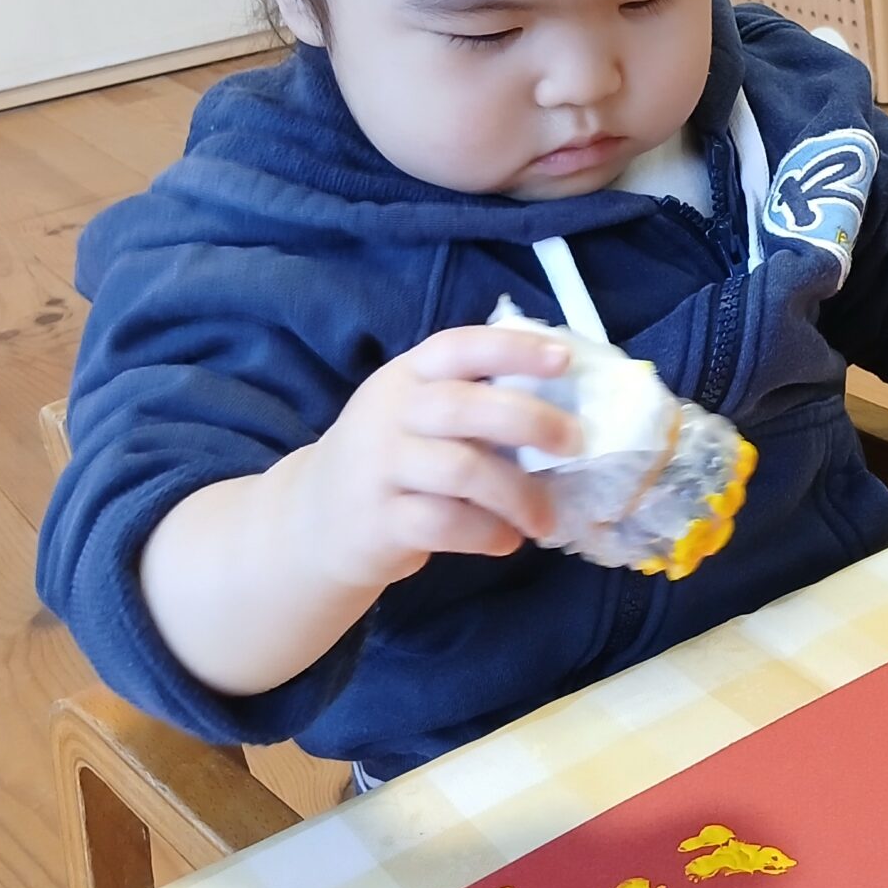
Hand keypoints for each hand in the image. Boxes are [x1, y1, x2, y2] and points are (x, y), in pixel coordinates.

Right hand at [285, 326, 581, 591]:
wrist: (313, 520)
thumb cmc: (390, 459)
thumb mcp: (413, 412)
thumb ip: (470, 401)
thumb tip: (564, 405)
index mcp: (407, 376)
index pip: (461, 348)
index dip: (514, 348)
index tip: (564, 360)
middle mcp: (390, 414)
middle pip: (467, 408)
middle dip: (532, 422)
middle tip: (575, 444)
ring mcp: (381, 468)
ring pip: (463, 471)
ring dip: (519, 495)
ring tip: (546, 518)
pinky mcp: (379, 520)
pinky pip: (447, 524)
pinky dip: (488, 533)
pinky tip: (507, 540)